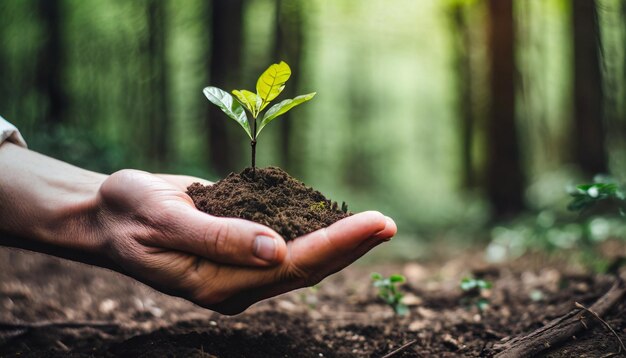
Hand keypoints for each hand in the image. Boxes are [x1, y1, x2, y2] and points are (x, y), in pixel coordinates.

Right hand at [97, 170, 396, 313]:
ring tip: (376, 223)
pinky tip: (334, 217)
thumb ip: (218, 237)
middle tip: (389, 222)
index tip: (376, 222)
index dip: (339, 244)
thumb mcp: (164, 219)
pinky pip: (285, 242)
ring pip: (301, 258)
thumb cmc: (129, 214)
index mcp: (219, 284)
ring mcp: (240, 269)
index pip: (293, 266)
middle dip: (351, 245)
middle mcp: (237, 283)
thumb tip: (277, 250)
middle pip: (307, 268)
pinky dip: (313, 230)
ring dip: (340, 240)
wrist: (108, 216)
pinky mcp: (240, 249)